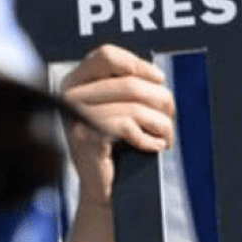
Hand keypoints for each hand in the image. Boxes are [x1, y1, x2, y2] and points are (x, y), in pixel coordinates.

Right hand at [61, 44, 175, 206]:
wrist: (103, 186)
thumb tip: (158, 77)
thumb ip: (127, 86)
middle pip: (128, 83)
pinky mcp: (86, 138)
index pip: (106, 55)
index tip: (160, 80)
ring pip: (135, 107)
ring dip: (161, 124)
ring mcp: (75, 117)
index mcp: (75, 81)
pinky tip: (155, 146)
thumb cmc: (115, 144)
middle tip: (171, 117)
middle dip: (160, 100)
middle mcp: (69, 95)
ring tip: (167, 136)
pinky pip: (129, 127)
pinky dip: (150, 138)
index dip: (138, 64)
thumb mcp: (118, 107)